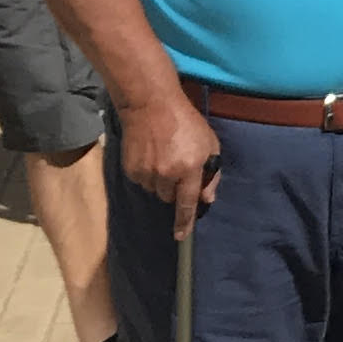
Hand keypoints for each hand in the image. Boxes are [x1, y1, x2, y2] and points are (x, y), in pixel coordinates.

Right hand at [118, 87, 223, 237]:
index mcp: (189, 169)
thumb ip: (211, 173)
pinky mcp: (131, 169)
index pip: (187, 205)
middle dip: (174, 188)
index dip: (184, 223)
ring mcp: (147, 172)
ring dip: (160, 181)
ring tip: (162, 157)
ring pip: (155, 191)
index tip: (181, 236)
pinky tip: (150, 154)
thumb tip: (206, 198)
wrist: (151, 104)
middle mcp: (167, 174)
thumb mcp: (210, 144)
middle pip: (169, 198)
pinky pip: (141, 181)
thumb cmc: (186, 122)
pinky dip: (146, 173)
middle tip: (176, 167)